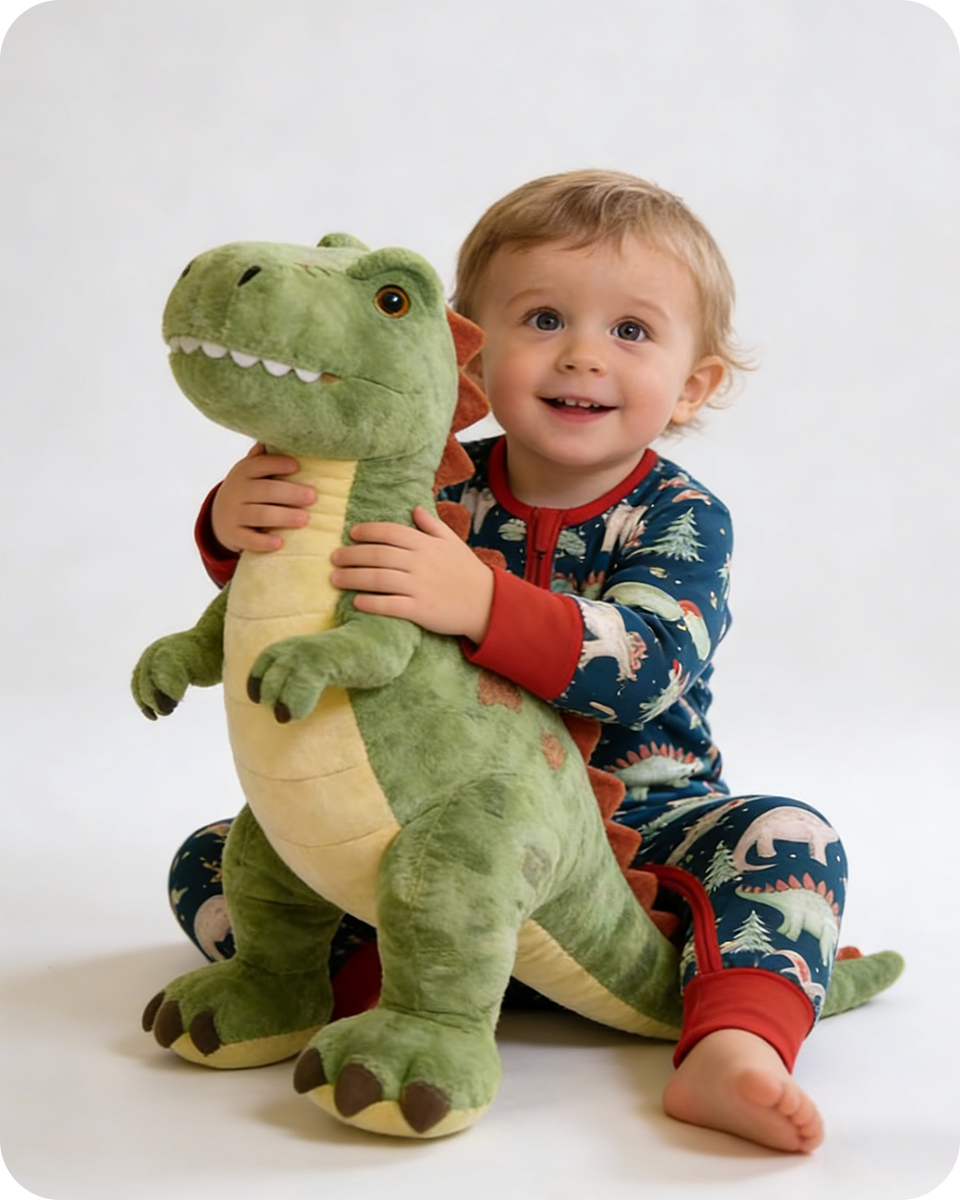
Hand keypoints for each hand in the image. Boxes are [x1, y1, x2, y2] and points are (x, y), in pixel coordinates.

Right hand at [211, 442, 315, 552]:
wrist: (219, 518)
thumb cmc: (247, 491)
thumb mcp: (250, 472)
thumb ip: (263, 458)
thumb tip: (278, 434)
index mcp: (244, 472)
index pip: (260, 465)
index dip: (277, 464)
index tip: (297, 466)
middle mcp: (237, 491)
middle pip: (265, 491)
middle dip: (290, 493)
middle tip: (313, 497)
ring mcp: (234, 514)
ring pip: (260, 515)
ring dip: (283, 517)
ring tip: (304, 519)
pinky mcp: (234, 535)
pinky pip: (248, 539)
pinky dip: (263, 542)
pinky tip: (279, 543)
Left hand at [330, 506, 494, 643]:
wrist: (486, 603)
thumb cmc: (467, 571)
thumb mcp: (452, 542)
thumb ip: (432, 525)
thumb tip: (415, 508)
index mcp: (426, 544)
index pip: (390, 532)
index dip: (368, 531)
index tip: (351, 534)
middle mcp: (420, 562)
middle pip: (378, 555)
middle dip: (352, 555)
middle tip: (334, 557)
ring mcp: (420, 586)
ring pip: (378, 579)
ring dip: (353, 578)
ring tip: (335, 579)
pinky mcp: (420, 610)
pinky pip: (390, 605)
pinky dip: (371, 603)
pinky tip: (356, 602)